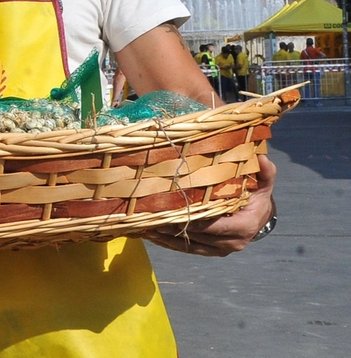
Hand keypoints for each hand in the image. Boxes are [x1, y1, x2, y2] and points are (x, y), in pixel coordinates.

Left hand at [146, 154, 276, 256]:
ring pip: (189, 246)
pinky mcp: (211, 252)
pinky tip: (152, 236)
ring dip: (166, 238)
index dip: (192, 220)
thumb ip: (266, 173)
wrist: (260, 217)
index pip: (214, 225)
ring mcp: (221, 250)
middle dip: (173, 227)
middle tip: (149, 217)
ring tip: (144, 227)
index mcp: (244, 226)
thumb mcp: (264, 183)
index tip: (171, 214)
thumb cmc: (258, 196)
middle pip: (197, 236)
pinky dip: (169, 244)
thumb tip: (263, 158)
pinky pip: (187, 249)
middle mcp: (232, 242)